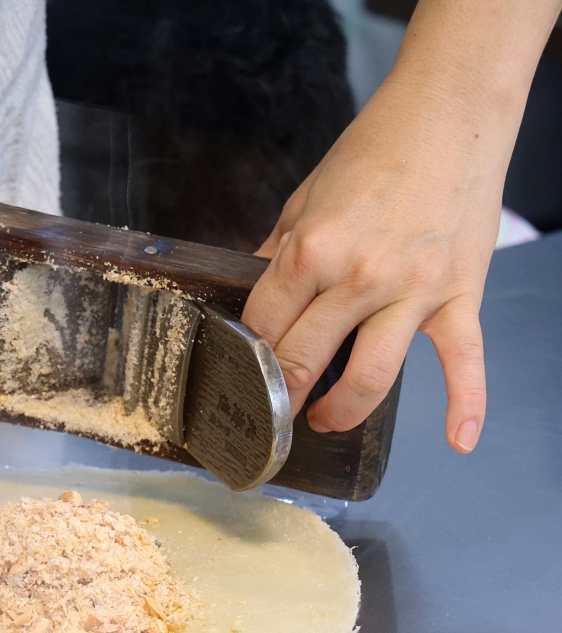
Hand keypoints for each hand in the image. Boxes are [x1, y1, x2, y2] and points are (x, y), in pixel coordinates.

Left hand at [241, 74, 503, 453]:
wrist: (446, 115)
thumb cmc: (371, 154)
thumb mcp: (303, 200)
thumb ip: (276, 253)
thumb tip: (249, 292)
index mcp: (310, 250)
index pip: (264, 325)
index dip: (247, 357)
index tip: (243, 376)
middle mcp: (358, 276)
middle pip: (305, 360)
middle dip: (281, 396)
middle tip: (271, 413)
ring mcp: (413, 289)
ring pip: (372, 376)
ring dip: (342, 411)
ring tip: (325, 420)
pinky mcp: (460, 295)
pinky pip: (465, 360)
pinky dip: (466, 404)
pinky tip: (458, 439)